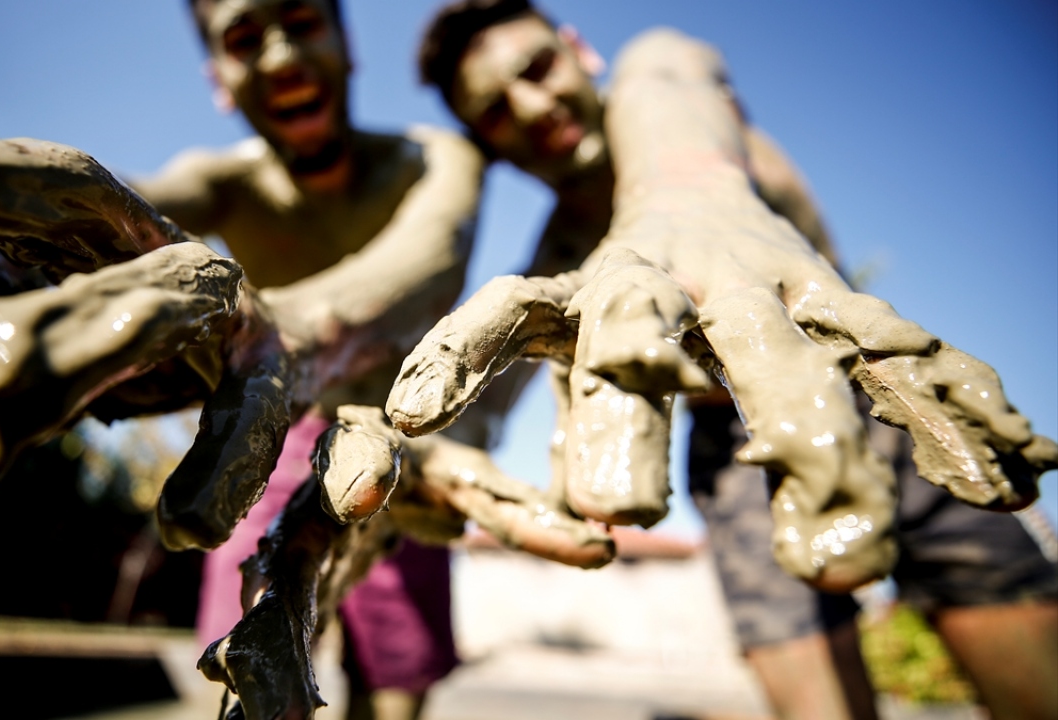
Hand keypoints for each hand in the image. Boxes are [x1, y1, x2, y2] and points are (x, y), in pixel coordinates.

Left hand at [387, 175, 1055, 591]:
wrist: (701, 174)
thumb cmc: (610, 285)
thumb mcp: (546, 318)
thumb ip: (478, 373)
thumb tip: (383, 452)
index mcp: (584, 283)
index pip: (517, 309)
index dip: (466, 355)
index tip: (422, 424)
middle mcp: (676, 277)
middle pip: (663, 338)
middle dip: (646, 428)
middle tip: (637, 525)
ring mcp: (770, 286)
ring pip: (802, 358)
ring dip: (825, 456)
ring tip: (844, 561)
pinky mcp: (841, 299)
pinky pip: (911, 355)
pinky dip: (962, 410)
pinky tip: (1025, 466)